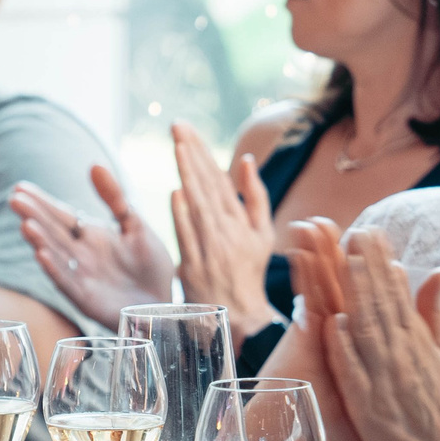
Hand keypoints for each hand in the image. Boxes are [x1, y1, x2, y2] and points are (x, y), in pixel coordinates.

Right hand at [10, 168, 172, 325]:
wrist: (164, 304)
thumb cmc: (150, 265)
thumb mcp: (135, 225)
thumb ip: (115, 198)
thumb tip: (95, 165)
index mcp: (91, 235)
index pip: (61, 215)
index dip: (42, 202)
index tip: (20, 188)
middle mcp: (80, 255)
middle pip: (53, 232)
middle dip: (34, 216)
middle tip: (14, 199)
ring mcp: (81, 277)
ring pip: (56, 255)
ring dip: (40, 241)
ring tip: (26, 225)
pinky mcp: (86, 298)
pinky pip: (67, 282)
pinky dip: (54, 269)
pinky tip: (42, 255)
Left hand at [171, 125, 278, 335]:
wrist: (240, 314)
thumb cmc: (249, 269)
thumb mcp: (263, 232)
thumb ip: (256, 196)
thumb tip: (246, 161)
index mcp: (242, 220)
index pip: (219, 179)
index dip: (203, 153)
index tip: (187, 131)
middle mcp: (227, 231)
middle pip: (207, 185)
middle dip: (191, 154)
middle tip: (177, 126)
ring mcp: (210, 248)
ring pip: (198, 205)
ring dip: (187, 175)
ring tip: (177, 146)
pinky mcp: (194, 266)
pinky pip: (188, 237)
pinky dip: (183, 215)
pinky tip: (176, 192)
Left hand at [319, 228, 439, 440]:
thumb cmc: (439, 409)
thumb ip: (433, 314)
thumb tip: (437, 271)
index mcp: (419, 343)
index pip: (399, 295)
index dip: (385, 263)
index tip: (372, 232)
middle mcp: (403, 356)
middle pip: (383, 305)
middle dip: (369, 267)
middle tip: (356, 233)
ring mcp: (385, 379)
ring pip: (369, 330)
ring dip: (357, 295)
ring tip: (344, 262)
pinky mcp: (368, 405)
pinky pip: (355, 372)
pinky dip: (346, 346)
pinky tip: (334, 321)